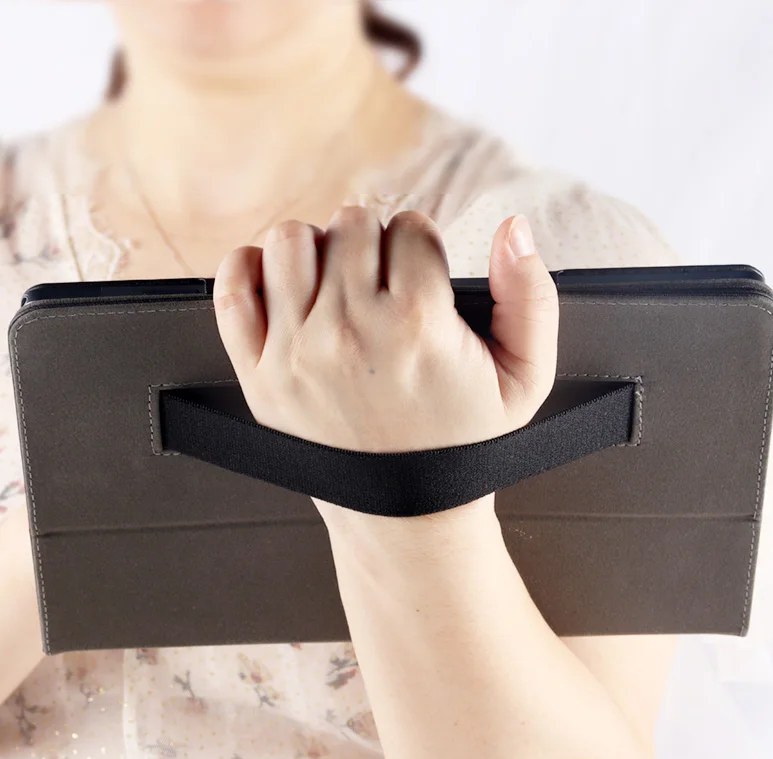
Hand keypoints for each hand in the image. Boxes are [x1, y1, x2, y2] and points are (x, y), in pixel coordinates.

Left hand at [213, 207, 557, 521]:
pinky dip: (250, 268)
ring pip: (292, 241)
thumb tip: (516, 228)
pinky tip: (283, 284)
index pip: (411, 228)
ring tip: (337, 281)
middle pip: (351, 225)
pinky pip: (234, 288)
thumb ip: (531, 295)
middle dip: (374, 243)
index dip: (423, 245)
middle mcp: (351, 331)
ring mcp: (296, 351)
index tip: (422, 276)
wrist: (406, 513)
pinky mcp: (258, 374)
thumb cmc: (463, 446)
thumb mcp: (525, 379)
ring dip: (318, 248)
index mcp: (418, 325)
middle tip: (383, 282)